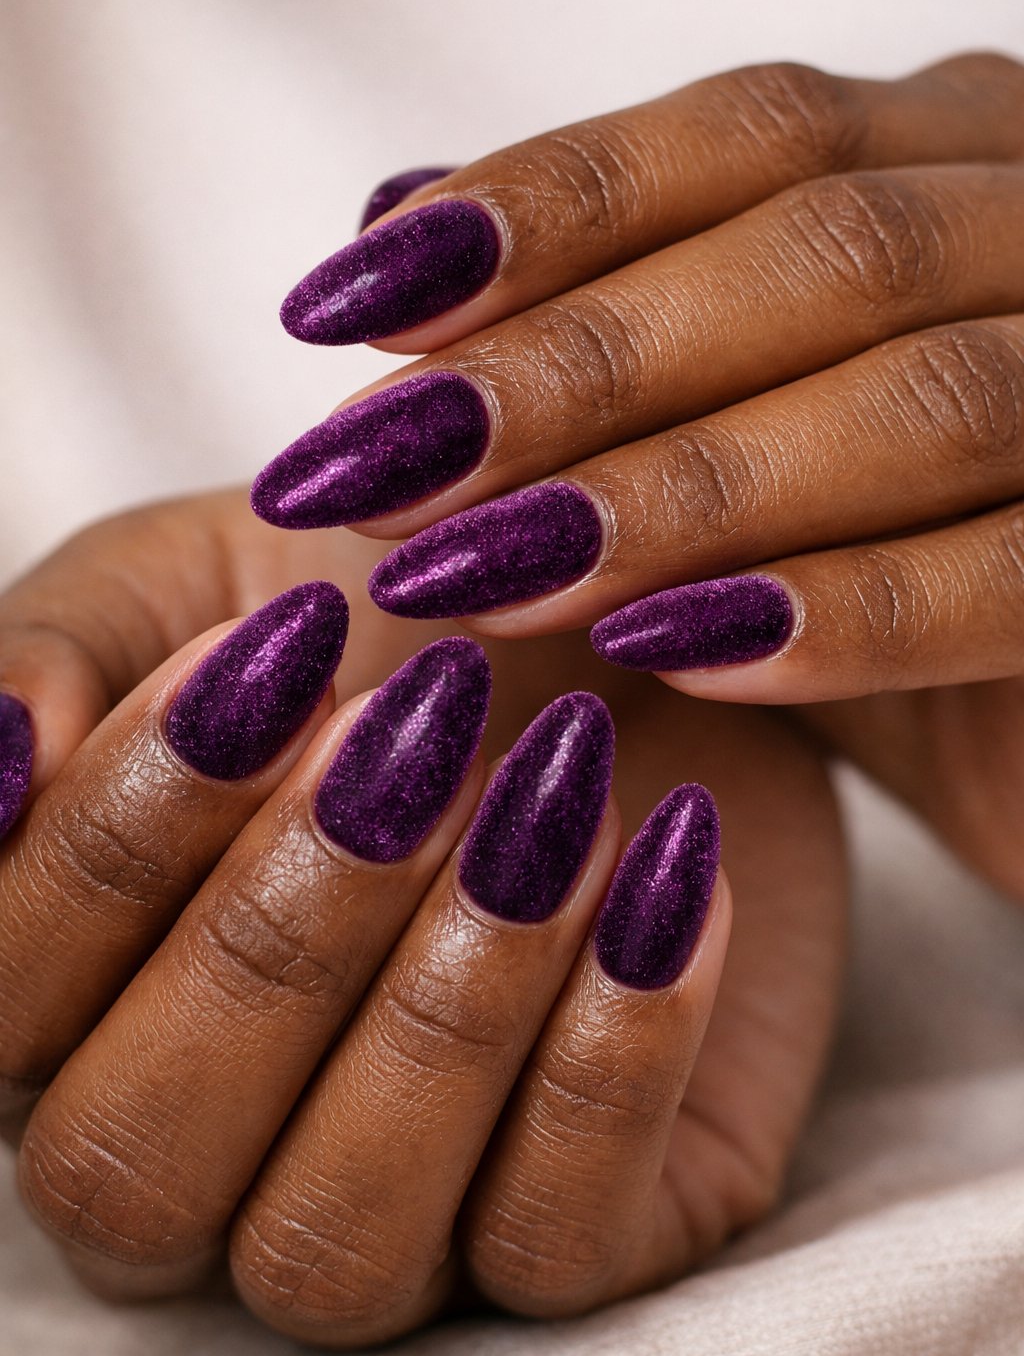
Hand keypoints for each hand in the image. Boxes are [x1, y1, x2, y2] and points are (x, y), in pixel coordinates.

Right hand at [0, 491, 844, 1343]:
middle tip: (415, 726)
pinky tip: (670, 866)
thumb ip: (54, 653)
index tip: (280, 652)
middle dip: (278, 930)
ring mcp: (385, 1217)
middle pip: (140, 1168)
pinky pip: (553, 1244)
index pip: (9, 1002)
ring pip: (334, 1248)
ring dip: (444, 1000)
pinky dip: (614, 1047)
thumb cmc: (381, 614)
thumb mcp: (190, 581)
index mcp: (80, 1003)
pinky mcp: (573, 1233)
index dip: (126, 832)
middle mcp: (205, 1149)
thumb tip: (6, 761)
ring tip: (556, 792)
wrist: (616, 638)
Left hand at [252, 51, 1023, 899]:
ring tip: (487, 572)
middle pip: (821, 249)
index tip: (344, 305)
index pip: (745, 132)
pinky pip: (1021, 569)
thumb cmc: (895, 542)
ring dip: (683, 490)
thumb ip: (612, 314)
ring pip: (924, 394)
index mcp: (958, 157)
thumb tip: (395, 223)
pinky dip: (847, 614)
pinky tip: (681, 652)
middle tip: (376, 465)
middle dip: (580, 362)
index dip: (541, 207)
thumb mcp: (740, 415)